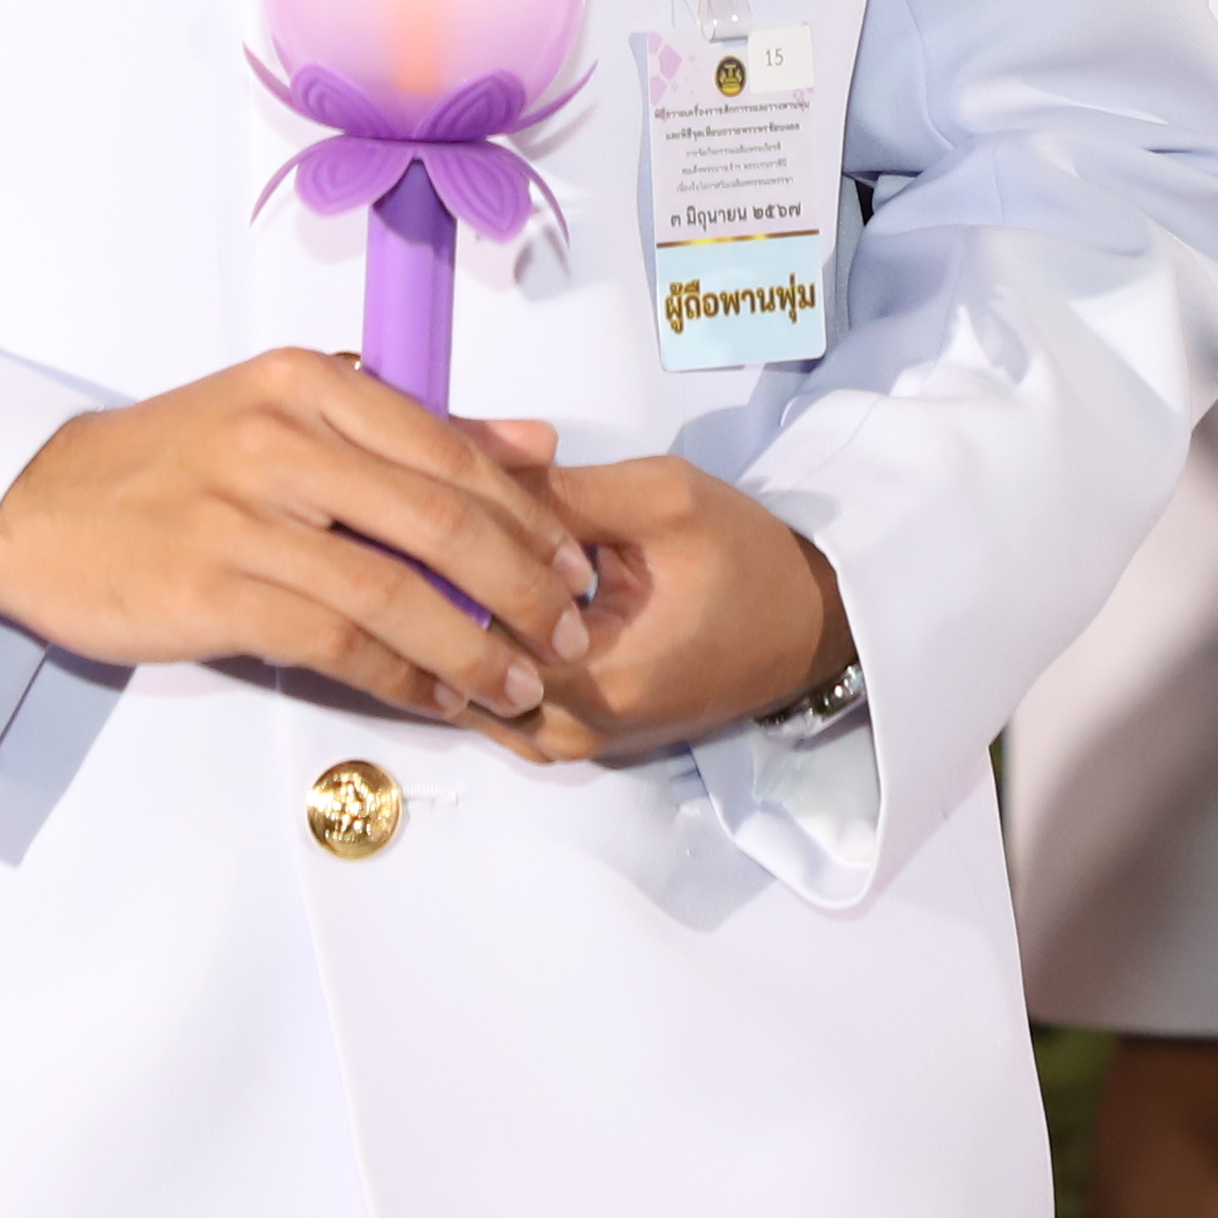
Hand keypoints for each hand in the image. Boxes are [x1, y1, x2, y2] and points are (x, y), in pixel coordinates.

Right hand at [0, 349, 597, 729]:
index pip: (451, 450)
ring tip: (519, 687)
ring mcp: (243, 515)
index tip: (576, 567)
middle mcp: (280, 437)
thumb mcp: (284, 415)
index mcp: (307, 384)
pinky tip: (437, 700)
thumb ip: (412, 429)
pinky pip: (337, 643)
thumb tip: (534, 442)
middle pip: (440, 520)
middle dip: (523, 589)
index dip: (528, 517)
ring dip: (473, 650)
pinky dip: (402, 679)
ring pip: (396, 592)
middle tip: (569, 635)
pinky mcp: (215, 589)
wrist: (37, 510)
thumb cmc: (166, 465)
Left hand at [445, 450, 851, 767]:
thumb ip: (559, 493)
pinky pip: (497, 705)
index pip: (473, 625)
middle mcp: (579, 731)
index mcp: (601, 678)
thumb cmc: (747, 558)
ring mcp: (577, 744)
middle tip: (405, 528)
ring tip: (425, 561)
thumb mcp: (661, 500)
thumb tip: (462, 472)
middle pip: (461, 665)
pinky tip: (463, 602)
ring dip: (448, 630)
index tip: (412, 507)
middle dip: (431, 595)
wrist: (812, 623)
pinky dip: (473, 656)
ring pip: (470, 692)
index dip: (436, 561)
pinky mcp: (579, 739)